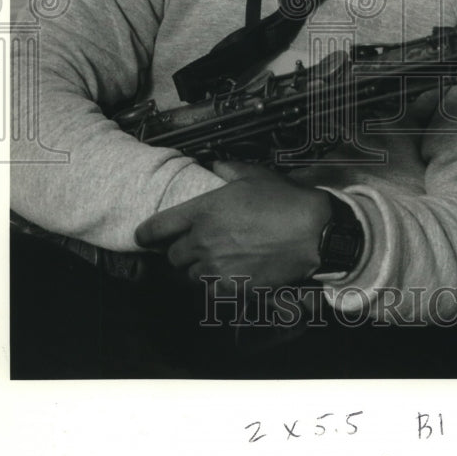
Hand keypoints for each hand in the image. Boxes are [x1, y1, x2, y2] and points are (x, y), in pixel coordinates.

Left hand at [134, 161, 331, 290]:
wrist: (312, 233)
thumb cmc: (284, 200)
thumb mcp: (254, 175)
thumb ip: (227, 170)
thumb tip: (215, 166)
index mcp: (202, 211)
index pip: (157, 228)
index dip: (146, 234)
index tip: (143, 236)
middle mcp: (202, 241)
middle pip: (172, 256)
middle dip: (179, 251)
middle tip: (194, 245)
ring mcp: (215, 267)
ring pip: (189, 275)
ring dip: (196, 268)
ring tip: (214, 260)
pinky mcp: (231, 286)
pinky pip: (210, 289)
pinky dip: (215, 283)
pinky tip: (229, 273)